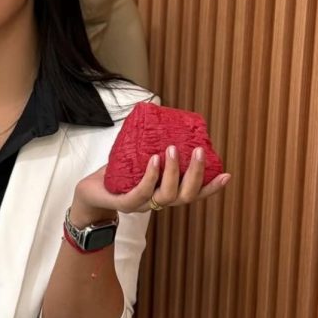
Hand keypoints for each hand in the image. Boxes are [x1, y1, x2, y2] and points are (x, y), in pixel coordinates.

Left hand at [72, 145, 230, 221]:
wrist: (90, 191)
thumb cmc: (117, 173)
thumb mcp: (138, 156)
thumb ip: (152, 142)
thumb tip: (162, 112)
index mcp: (165, 193)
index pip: (194, 194)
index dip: (211, 187)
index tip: (227, 174)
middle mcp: (157, 202)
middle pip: (185, 196)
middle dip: (196, 174)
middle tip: (199, 152)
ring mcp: (142, 205)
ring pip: (166, 196)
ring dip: (173, 172)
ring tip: (172, 150)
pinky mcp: (124, 203)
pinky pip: (141, 192)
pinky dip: (150, 176)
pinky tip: (153, 160)